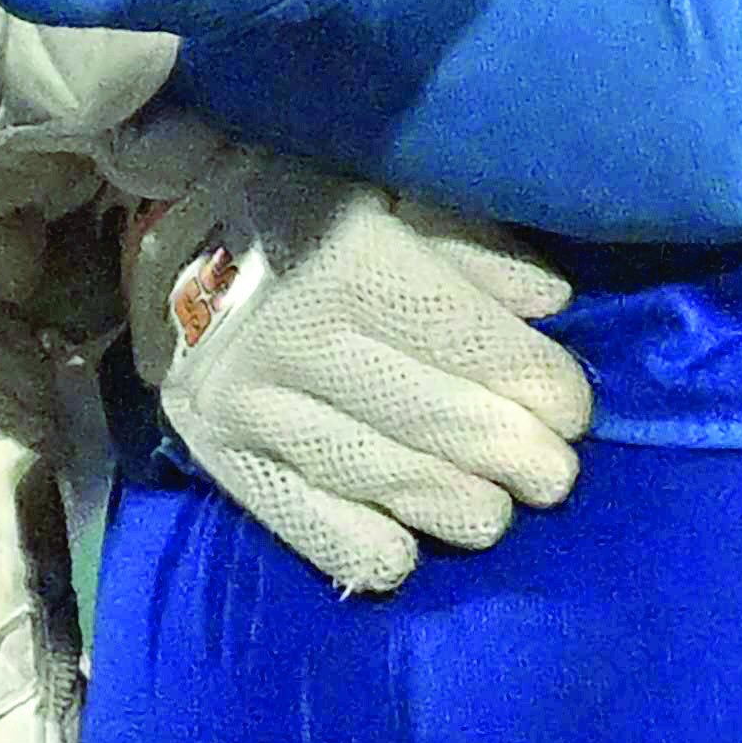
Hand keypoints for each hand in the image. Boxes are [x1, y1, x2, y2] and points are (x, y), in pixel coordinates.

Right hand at [104, 114, 588, 598]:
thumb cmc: (302, 194)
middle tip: (556, 479)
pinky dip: (352, 544)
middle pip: (426, 415)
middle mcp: (292, 331)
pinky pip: (291, 513)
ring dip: (447, 504)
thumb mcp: (387, 185)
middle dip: (509, 454)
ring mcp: (245, 397)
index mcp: (346, 254)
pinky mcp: (210, 444)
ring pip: (368, 473)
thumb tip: (550, 303)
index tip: (574, 411)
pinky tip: (403, 557)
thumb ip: (468, 240)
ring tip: (495, 516)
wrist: (167, 214)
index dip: (534, 382)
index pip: (460, 337)